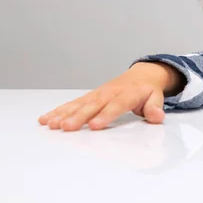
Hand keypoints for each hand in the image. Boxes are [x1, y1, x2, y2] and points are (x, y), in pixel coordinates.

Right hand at [38, 63, 174, 131]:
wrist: (142, 75)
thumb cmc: (148, 90)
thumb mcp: (156, 97)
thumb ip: (155, 107)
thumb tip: (156, 117)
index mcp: (128, 93)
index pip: (117, 105)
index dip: (106, 115)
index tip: (95, 125)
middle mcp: (109, 92)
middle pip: (93, 105)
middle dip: (79, 116)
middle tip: (66, 127)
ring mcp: (98, 94)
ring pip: (79, 104)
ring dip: (64, 113)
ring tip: (51, 124)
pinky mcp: (90, 96)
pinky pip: (73, 103)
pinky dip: (59, 110)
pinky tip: (46, 118)